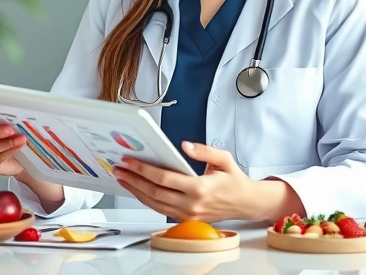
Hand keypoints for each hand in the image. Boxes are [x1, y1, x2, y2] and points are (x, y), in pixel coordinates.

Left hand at [113, 141, 259, 221]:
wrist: (245, 203)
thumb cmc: (234, 181)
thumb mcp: (224, 159)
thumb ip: (204, 151)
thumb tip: (185, 146)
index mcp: (200, 188)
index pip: (164, 178)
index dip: (144, 169)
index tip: (130, 161)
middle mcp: (192, 205)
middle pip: (154, 192)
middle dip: (133, 180)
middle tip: (119, 169)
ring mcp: (188, 215)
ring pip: (154, 204)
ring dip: (135, 191)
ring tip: (123, 179)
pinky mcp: (186, 219)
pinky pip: (160, 209)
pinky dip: (145, 199)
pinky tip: (137, 189)